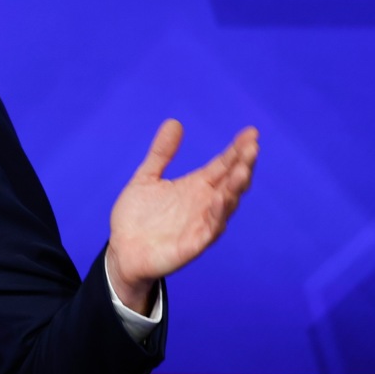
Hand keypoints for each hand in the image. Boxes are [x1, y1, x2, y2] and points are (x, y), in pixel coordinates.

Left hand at [107, 119, 258, 311]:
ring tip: (243, 170)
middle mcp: (205, 203)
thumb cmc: (137, 218)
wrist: (122, 252)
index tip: (251, 132)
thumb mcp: (146, 178)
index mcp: (196, 186)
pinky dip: (217, 216)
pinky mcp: (193, 244)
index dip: (237, 149)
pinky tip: (220, 199)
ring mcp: (201, 224)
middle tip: (252, 146)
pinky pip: (210, 230)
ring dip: (235, 188)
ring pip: (226, 205)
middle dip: (243, 164)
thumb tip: (175, 122)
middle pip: (231, 182)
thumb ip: (161, 153)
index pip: (223, 165)